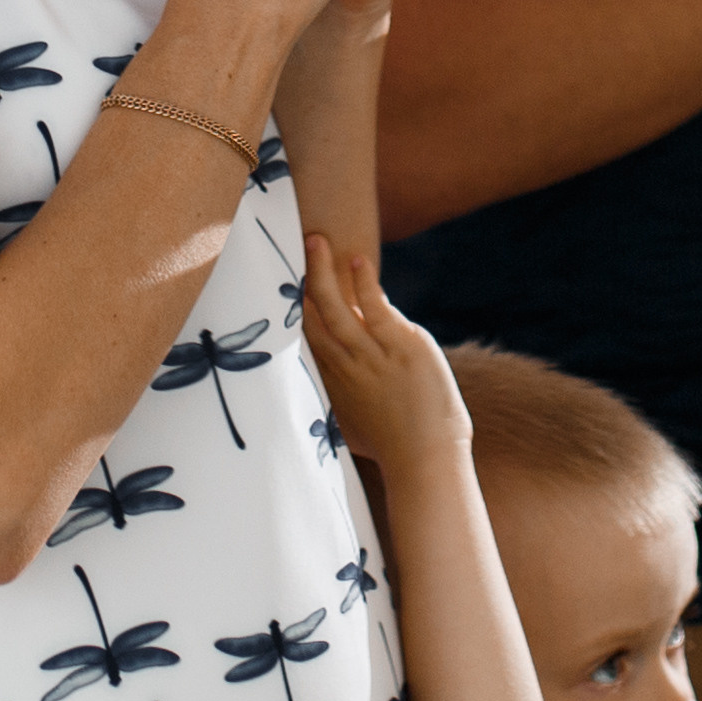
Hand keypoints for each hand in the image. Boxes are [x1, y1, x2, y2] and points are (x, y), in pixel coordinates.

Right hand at [300, 235, 472, 477]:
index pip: (302, 337)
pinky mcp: (401, 345)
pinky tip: (357, 260)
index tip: (276, 283)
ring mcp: (371, 354)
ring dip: (322, 273)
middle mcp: (343, 365)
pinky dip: (364, 283)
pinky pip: (376, 306)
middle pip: (309, 316)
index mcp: (329, 382)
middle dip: (297, 281)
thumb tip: (329, 388)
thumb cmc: (393, 448)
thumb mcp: (350, 425)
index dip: (288, 309)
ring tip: (314, 240)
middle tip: (285, 247)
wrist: (425, 460)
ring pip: (336, 307)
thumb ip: (338, 398)